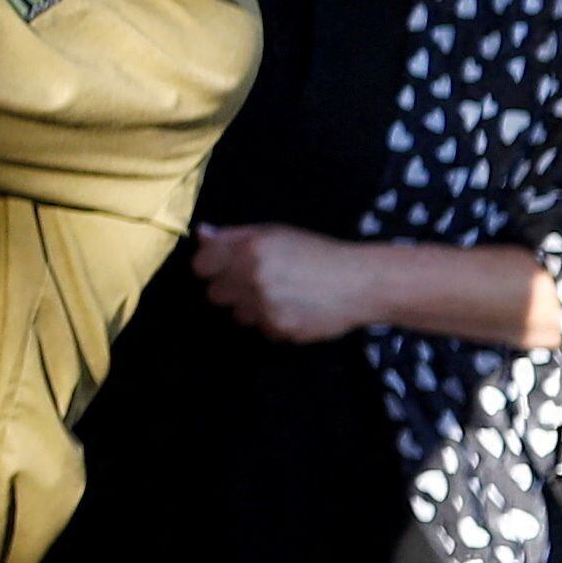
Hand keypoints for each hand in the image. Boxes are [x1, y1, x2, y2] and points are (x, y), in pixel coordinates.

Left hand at [191, 224, 369, 343]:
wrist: (361, 282)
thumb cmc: (318, 252)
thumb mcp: (277, 233)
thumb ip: (235, 235)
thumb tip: (200, 234)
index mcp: (250, 248)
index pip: (201, 265)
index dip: (212, 266)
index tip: (224, 266)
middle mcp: (253, 277)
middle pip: (214, 293)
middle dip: (231, 288)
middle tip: (257, 280)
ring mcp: (265, 306)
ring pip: (237, 314)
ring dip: (251, 307)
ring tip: (281, 294)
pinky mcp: (278, 329)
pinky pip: (261, 328)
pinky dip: (272, 321)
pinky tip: (294, 308)